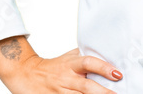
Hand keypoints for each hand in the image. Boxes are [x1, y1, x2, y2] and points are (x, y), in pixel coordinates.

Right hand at [0, 47, 122, 93]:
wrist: (25, 73)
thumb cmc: (52, 66)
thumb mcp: (68, 57)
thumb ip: (84, 56)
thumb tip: (105, 53)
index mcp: (71, 64)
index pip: (88, 62)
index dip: (103, 68)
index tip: (117, 74)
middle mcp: (67, 78)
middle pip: (86, 86)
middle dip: (103, 92)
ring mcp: (60, 92)